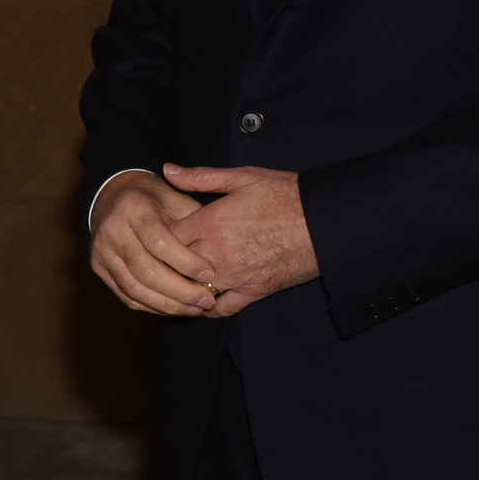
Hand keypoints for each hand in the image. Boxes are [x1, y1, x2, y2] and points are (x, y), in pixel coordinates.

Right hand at [88, 169, 216, 316]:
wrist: (113, 196)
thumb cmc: (154, 198)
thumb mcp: (175, 198)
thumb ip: (193, 222)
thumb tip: (216, 254)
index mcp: (132, 208)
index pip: (159, 242)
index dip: (186, 262)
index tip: (210, 275)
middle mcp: (112, 230)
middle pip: (146, 271)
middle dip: (180, 291)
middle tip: (207, 300)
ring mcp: (101, 252)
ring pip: (135, 289)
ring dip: (168, 304)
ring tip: (195, 309)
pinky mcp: (99, 269)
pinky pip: (127, 296)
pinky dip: (153, 306)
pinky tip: (175, 308)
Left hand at [165, 164, 318, 315]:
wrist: (324, 222)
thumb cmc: (285, 195)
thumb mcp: (243, 177)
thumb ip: (201, 176)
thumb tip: (168, 170)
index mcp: (211, 222)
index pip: (165, 237)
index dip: (156, 237)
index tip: (154, 235)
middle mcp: (217, 253)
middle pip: (174, 267)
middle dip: (164, 264)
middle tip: (157, 262)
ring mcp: (235, 275)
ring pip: (193, 290)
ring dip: (182, 287)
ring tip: (174, 282)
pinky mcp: (253, 291)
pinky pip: (222, 309)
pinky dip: (207, 309)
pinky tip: (201, 303)